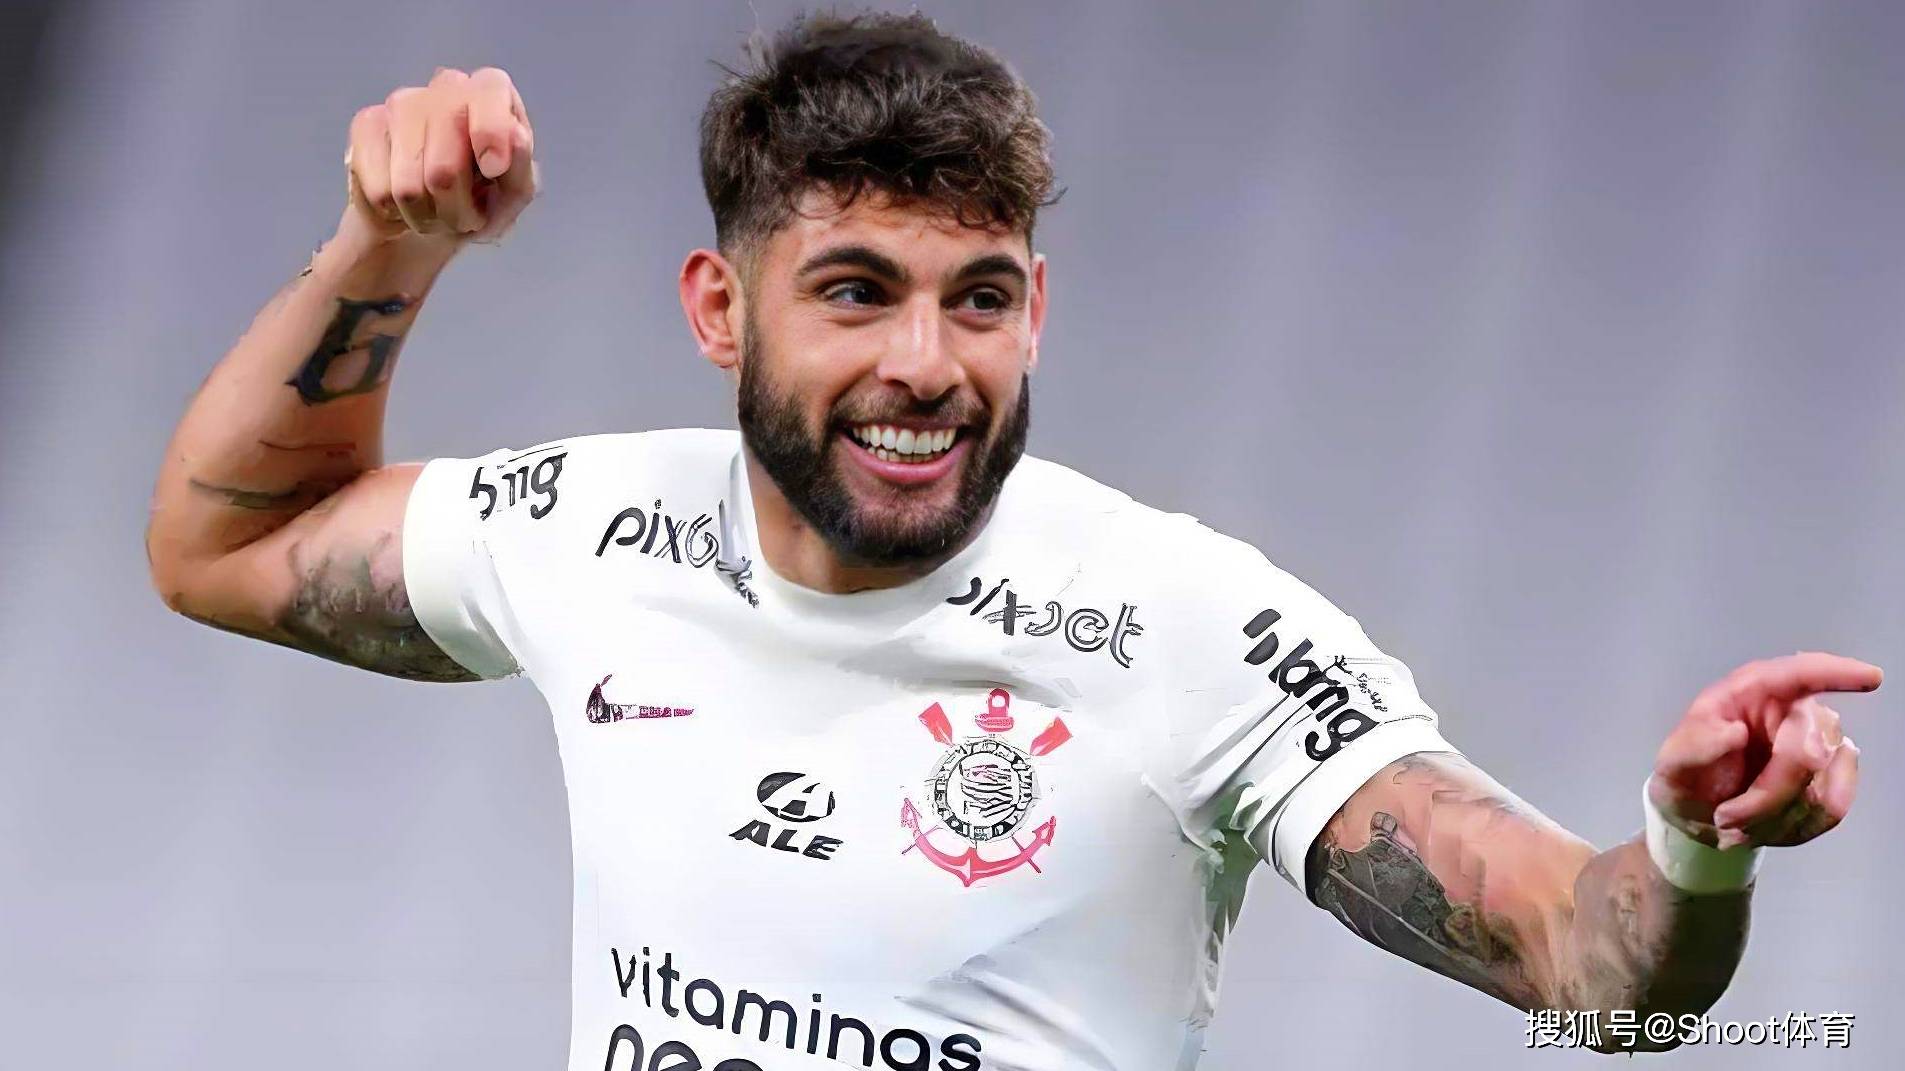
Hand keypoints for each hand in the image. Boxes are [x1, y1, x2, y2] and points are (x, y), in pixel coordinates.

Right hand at [343, 66, 537, 246]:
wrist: (429, 220)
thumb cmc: (481, 200)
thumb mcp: (513, 194)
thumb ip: (521, 169)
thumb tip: (516, 139)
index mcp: (491, 95)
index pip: (489, 89)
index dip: (491, 131)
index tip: (493, 169)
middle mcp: (446, 87)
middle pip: (446, 162)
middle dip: (457, 208)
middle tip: (463, 216)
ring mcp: (402, 102)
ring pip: (410, 183)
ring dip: (427, 216)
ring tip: (435, 211)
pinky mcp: (366, 125)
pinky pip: (380, 190)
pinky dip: (397, 214)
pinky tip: (404, 204)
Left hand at [1650, 652, 1880, 849]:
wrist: (1700, 815)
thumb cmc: (1688, 773)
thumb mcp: (1673, 760)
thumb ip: (1695, 745)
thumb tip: (1734, 732)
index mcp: (1755, 692)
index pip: (1804, 674)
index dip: (1838, 674)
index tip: (1870, 677)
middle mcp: (1796, 713)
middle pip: (1810, 753)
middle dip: (1766, 796)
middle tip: (1724, 816)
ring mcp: (1822, 747)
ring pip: (1822, 791)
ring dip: (1773, 818)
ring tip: (1735, 821)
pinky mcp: (1833, 782)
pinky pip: (1831, 811)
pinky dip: (1792, 829)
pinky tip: (1761, 826)